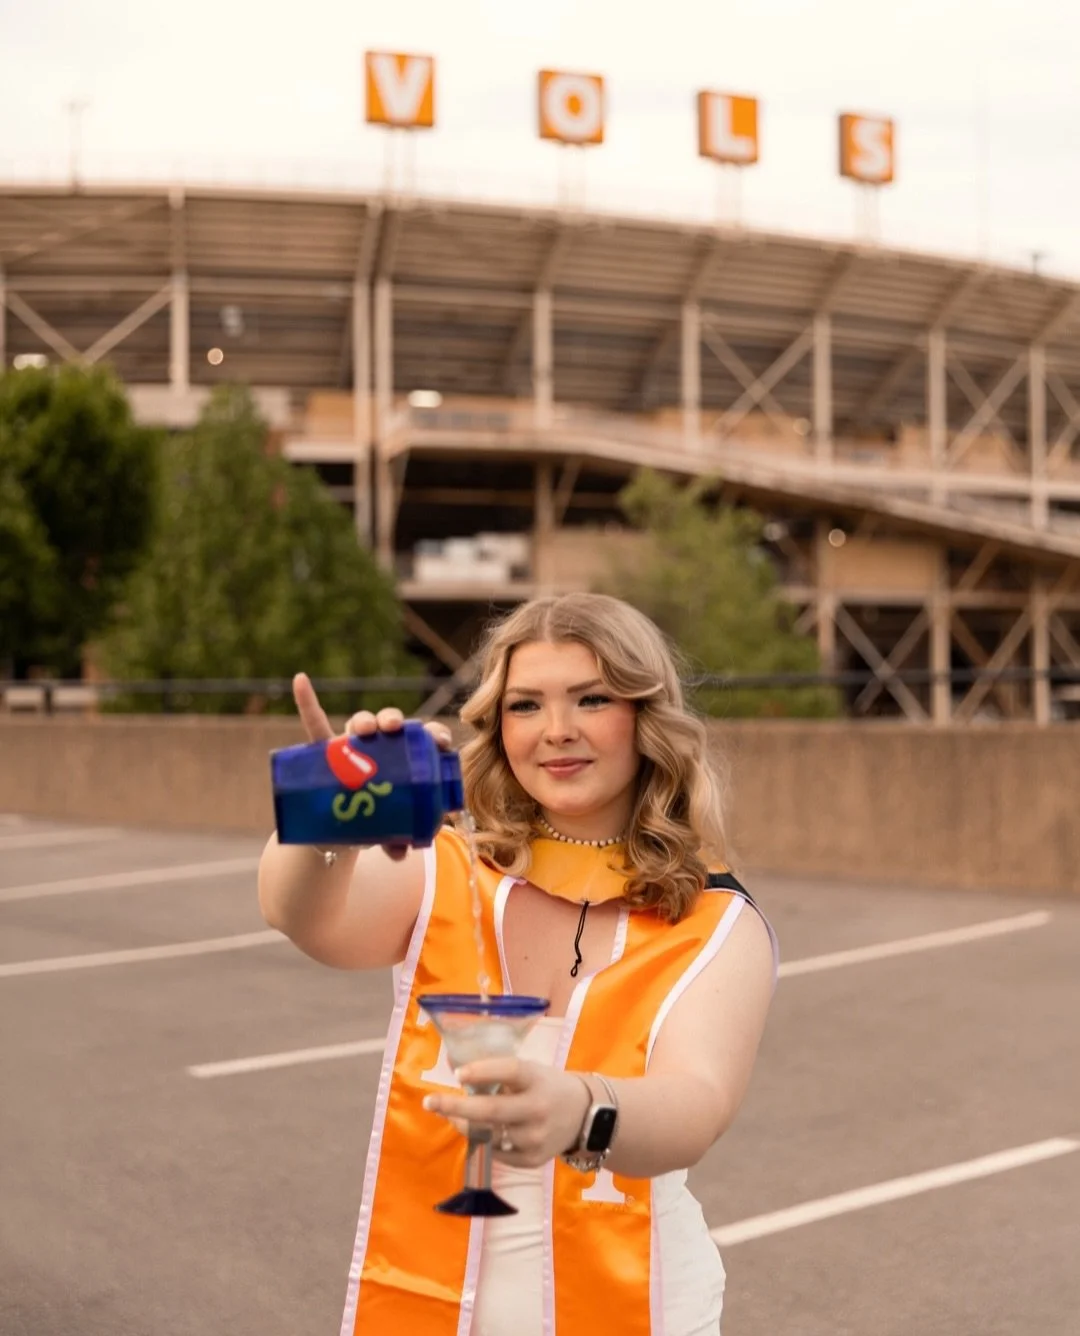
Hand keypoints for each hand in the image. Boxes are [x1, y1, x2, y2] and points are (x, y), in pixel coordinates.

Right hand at [291, 673, 454, 861]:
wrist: (340, 828)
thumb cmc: (373, 821)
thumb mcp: (387, 831)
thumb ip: (395, 841)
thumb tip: (399, 853)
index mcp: (405, 758)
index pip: (423, 738)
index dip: (433, 734)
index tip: (440, 741)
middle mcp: (380, 745)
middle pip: (391, 724)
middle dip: (394, 720)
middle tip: (395, 728)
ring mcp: (351, 746)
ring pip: (359, 723)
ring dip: (363, 720)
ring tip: (364, 729)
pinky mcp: (324, 751)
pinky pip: (313, 722)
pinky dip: (306, 700)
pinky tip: (301, 681)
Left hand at [423, 1058, 592, 1168]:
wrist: (584, 1117)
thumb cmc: (546, 1087)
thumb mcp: (531, 1072)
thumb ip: (501, 1076)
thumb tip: (458, 1077)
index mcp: (537, 1079)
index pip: (510, 1071)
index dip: (483, 1071)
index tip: (457, 1074)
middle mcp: (537, 1109)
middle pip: (491, 1111)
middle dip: (455, 1107)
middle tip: (429, 1102)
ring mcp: (535, 1138)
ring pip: (487, 1134)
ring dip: (465, 1124)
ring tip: (454, 1115)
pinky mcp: (532, 1160)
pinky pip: (495, 1152)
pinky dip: (484, 1140)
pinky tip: (484, 1130)